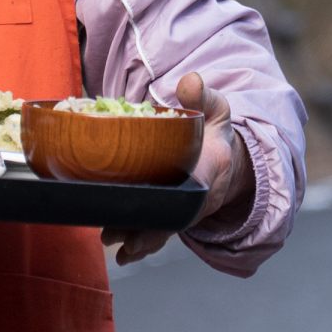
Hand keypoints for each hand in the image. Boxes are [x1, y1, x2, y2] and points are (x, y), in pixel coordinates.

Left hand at [101, 72, 252, 265]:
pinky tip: (119, 251)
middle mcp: (193, 198)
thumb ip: (203, 96)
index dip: (171, 201)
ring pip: (157, 229)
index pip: (190, 190)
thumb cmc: (213, 134)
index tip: (152, 208)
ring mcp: (179, 210)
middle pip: (168, 218)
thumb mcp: (216, 111)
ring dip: (134, 237)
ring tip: (110, 239)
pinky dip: (137, 243)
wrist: (221, 157)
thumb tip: (190, 80)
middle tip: (115, 232)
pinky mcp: (166, 215)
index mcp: (207, 173)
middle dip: (143, 228)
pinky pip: (152, 232)